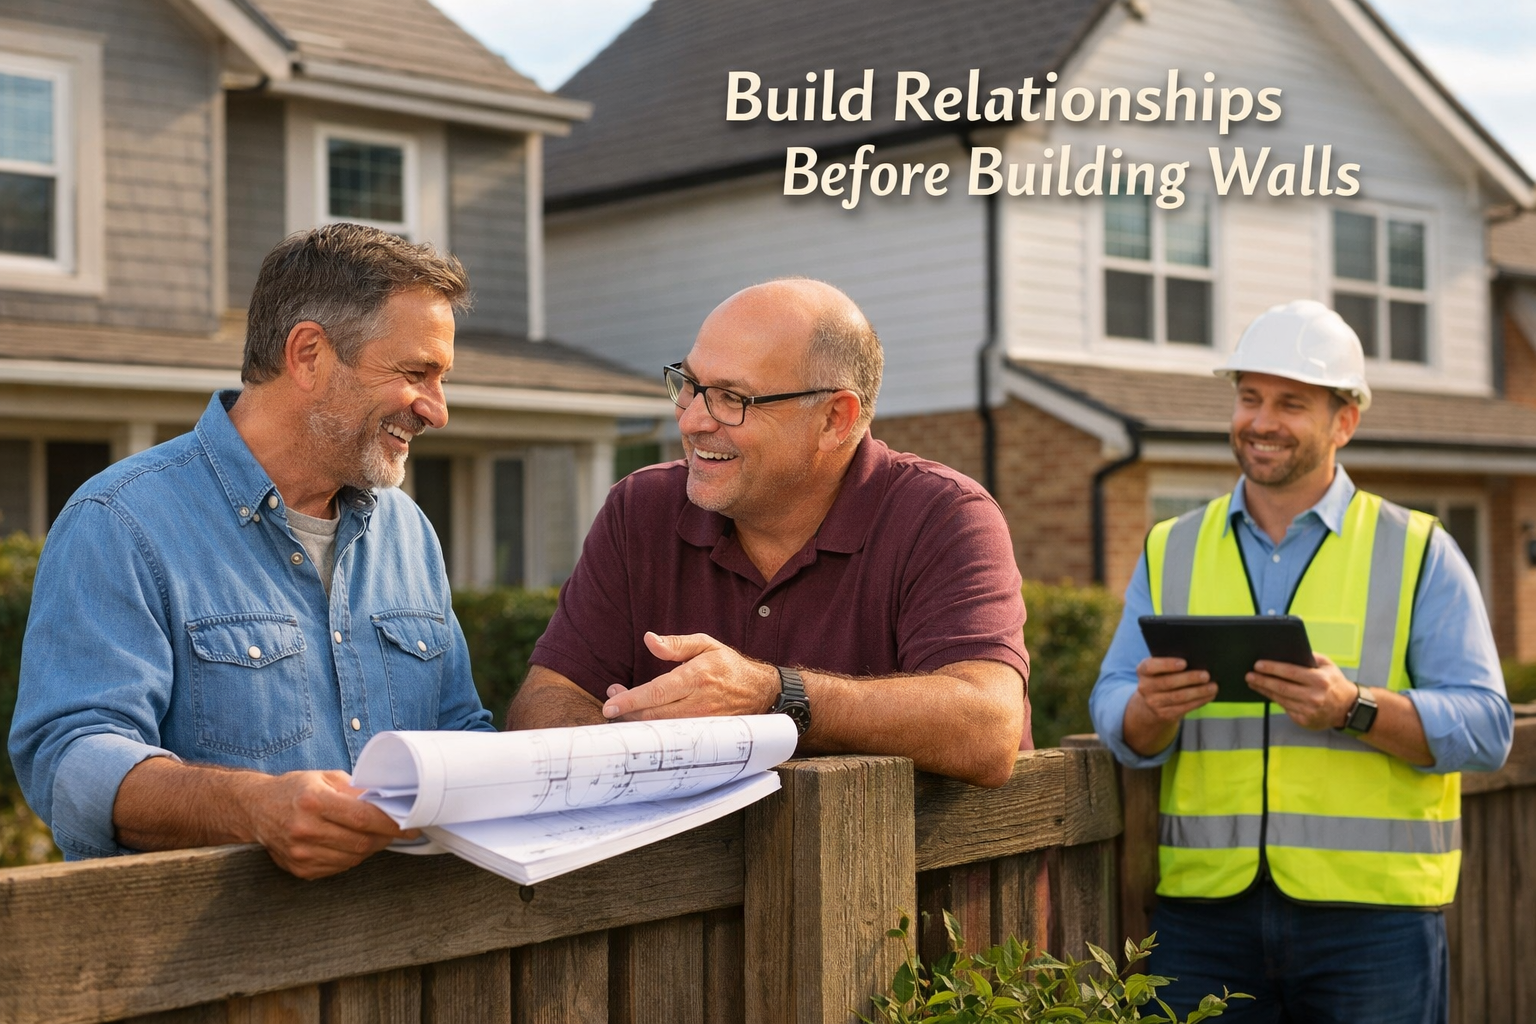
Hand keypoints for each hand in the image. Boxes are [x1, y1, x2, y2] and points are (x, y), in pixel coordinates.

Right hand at [241, 769, 416, 879]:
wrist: (255, 809)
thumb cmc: (293, 790)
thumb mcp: (324, 778)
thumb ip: (355, 790)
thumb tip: (386, 801)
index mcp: (313, 801)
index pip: (362, 818)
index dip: (391, 823)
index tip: (410, 825)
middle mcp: (304, 829)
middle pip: (360, 842)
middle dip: (385, 837)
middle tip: (398, 830)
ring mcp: (300, 853)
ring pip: (353, 858)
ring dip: (370, 848)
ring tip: (374, 835)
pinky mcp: (299, 869)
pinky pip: (339, 867)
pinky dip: (352, 857)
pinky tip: (351, 844)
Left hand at [602, 631, 778, 721]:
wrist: (759, 691)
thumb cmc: (727, 665)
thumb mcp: (705, 644)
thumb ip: (676, 644)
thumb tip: (650, 640)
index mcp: (696, 677)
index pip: (656, 693)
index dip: (630, 700)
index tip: (610, 703)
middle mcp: (698, 703)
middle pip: (653, 714)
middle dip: (627, 710)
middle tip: (612, 700)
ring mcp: (701, 722)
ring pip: (660, 728)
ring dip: (637, 720)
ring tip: (624, 707)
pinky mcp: (703, 734)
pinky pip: (672, 736)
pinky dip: (654, 729)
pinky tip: (643, 720)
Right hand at [1134, 656, 1216, 723]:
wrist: (1152, 701)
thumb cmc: (1162, 677)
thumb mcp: (1160, 669)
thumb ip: (1171, 664)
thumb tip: (1197, 661)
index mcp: (1143, 671)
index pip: (1151, 666)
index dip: (1167, 664)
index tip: (1184, 663)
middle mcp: (1145, 687)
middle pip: (1168, 683)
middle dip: (1189, 679)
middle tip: (1206, 675)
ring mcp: (1153, 703)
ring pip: (1178, 697)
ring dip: (1198, 692)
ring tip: (1213, 687)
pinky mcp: (1164, 714)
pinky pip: (1184, 708)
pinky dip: (1199, 701)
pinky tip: (1209, 696)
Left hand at [1246, 652, 1355, 730]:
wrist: (1348, 708)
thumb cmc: (1334, 682)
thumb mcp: (1328, 665)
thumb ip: (1310, 656)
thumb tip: (1288, 649)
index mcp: (1320, 680)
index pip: (1290, 672)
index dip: (1272, 668)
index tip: (1257, 664)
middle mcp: (1314, 696)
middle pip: (1282, 687)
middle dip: (1262, 680)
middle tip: (1248, 674)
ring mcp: (1309, 710)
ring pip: (1280, 699)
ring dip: (1264, 690)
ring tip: (1253, 682)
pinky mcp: (1305, 720)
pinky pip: (1285, 708)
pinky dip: (1274, 700)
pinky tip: (1265, 692)